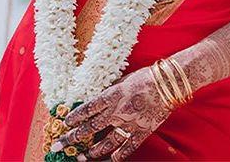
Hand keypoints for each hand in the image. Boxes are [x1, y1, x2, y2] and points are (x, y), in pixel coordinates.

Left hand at [54, 67, 169, 160]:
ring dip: (91, 152)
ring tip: (80, 157)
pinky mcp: (141, 132)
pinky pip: (126, 149)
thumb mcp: (125, 79)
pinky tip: (108, 161)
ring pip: (105, 143)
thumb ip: (110, 92)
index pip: (87, 109)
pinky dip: (116, 157)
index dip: (74, 117)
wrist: (171, 82)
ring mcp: (129, 124)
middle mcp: (118, 111)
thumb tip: (96, 101)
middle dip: (72, 138)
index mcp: (113, 95)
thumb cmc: (147, 76)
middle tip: (58, 145)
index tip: (63, 123)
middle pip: (90, 128)